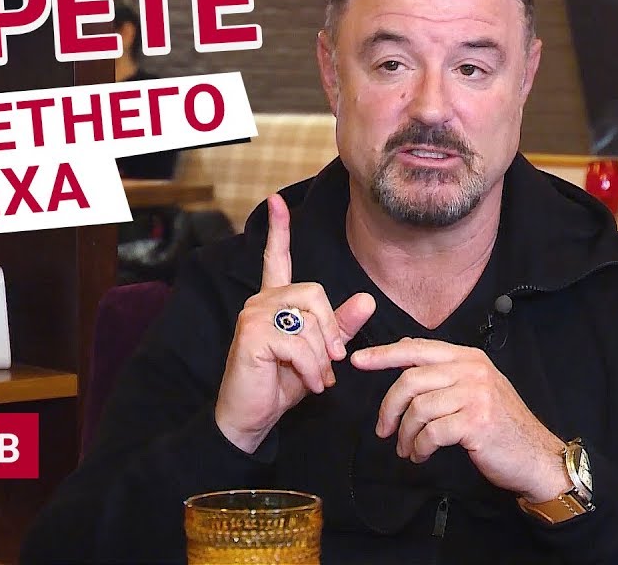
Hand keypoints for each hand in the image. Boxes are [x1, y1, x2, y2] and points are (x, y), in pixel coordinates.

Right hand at [214, 194, 376, 453]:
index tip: (277, 201)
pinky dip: (312, 370)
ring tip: (316, 379)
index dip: (279, 230)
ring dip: (322, 359)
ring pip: (310, 321)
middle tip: (331, 363)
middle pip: (315, 293)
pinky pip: (300, 344)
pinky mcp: (253, 335)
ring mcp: (253, 315)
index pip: (277, 258)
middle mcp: (261, 301)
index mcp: (274, 301)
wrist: (250, 417)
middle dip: (331, 332)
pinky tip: (308, 385)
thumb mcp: (319, 355)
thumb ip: (340, 328)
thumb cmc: (280, 385)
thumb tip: (367, 300)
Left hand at [350, 338, 571, 502]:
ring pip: (418, 409)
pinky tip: (421, 455)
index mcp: (468, 358)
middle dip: (389, 407)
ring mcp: (476, 395)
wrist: (537, 456)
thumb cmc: (501, 425)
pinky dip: (419, 447)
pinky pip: (431, 433)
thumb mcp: (475, 386)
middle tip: (383, 429)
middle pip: (410, 380)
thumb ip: (443, 368)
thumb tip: (403, 348)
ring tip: (406, 448)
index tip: (358, 361)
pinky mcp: (476, 422)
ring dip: (405, 433)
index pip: (417, 348)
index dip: (383, 354)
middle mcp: (472, 370)